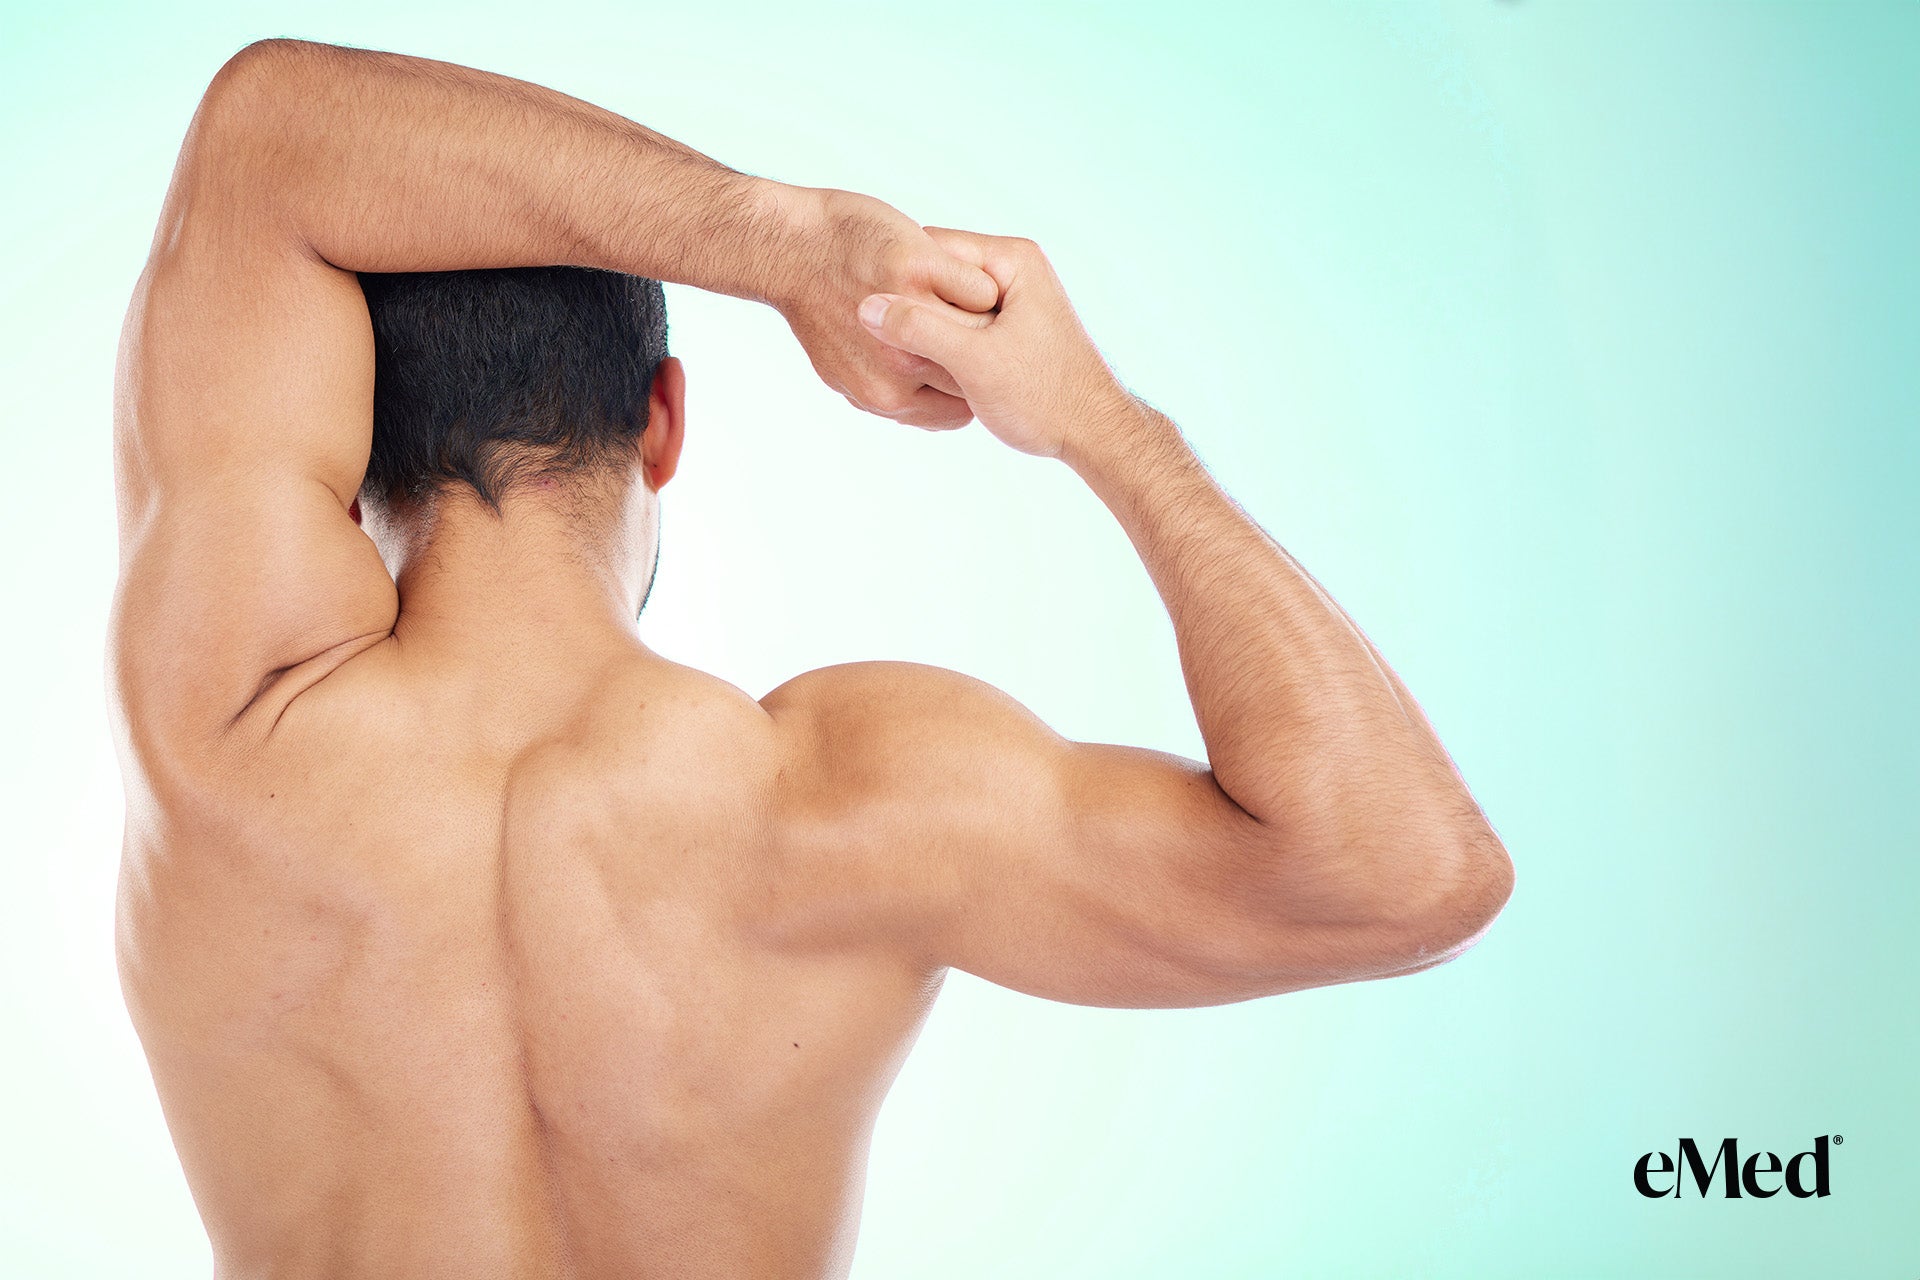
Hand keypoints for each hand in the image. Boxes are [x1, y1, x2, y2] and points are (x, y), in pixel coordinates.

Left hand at [768, 187, 999, 429]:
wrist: (789, 249)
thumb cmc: (821, 306)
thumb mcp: (843, 370)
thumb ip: (883, 392)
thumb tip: (918, 411)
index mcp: (886, 397)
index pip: (958, 412)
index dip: (968, 386)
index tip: (966, 361)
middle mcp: (899, 366)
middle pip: (978, 372)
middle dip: (983, 351)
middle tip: (983, 329)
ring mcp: (911, 318)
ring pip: (985, 330)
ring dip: (986, 315)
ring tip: (967, 299)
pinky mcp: (919, 269)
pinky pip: (979, 287)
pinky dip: (974, 279)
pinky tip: (952, 272)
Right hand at [853, 228, 1134, 458]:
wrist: (1094, 434)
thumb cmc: (1045, 398)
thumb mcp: (975, 362)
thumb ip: (920, 330)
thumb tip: (864, 307)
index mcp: (1011, 259)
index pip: (933, 247)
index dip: (897, 280)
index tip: (865, 309)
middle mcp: (1012, 271)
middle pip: (936, 278)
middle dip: (910, 309)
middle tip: (879, 341)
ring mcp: (1009, 299)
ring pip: (944, 306)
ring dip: (922, 332)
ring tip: (900, 361)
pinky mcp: (1006, 327)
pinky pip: (957, 328)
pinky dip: (939, 347)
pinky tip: (923, 372)